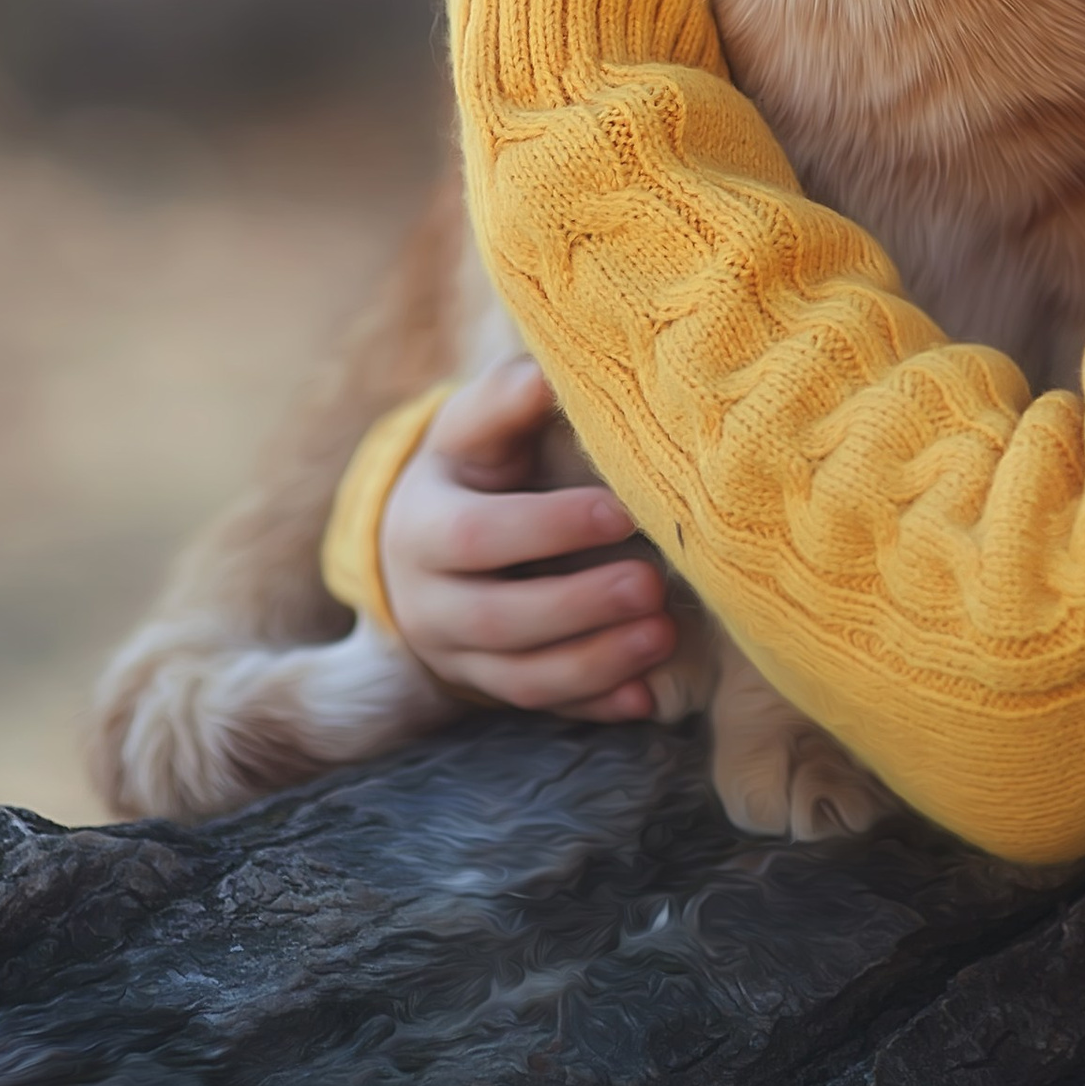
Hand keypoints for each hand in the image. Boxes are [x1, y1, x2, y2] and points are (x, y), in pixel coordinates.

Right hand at [375, 357, 677, 719]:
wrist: (431, 537)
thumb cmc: (473, 465)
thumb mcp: (473, 426)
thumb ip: (506, 400)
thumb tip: (545, 376)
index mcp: (422, 526)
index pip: (477, 535)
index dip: (548, 528)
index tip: (621, 510)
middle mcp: (428, 602)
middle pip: (498, 619)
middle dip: (578, 606)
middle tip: (651, 584)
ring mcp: (458, 656)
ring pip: (521, 678)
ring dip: (595, 662)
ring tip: (663, 633)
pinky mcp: (491, 689)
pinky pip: (541, 709)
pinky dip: (593, 706)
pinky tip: (644, 697)